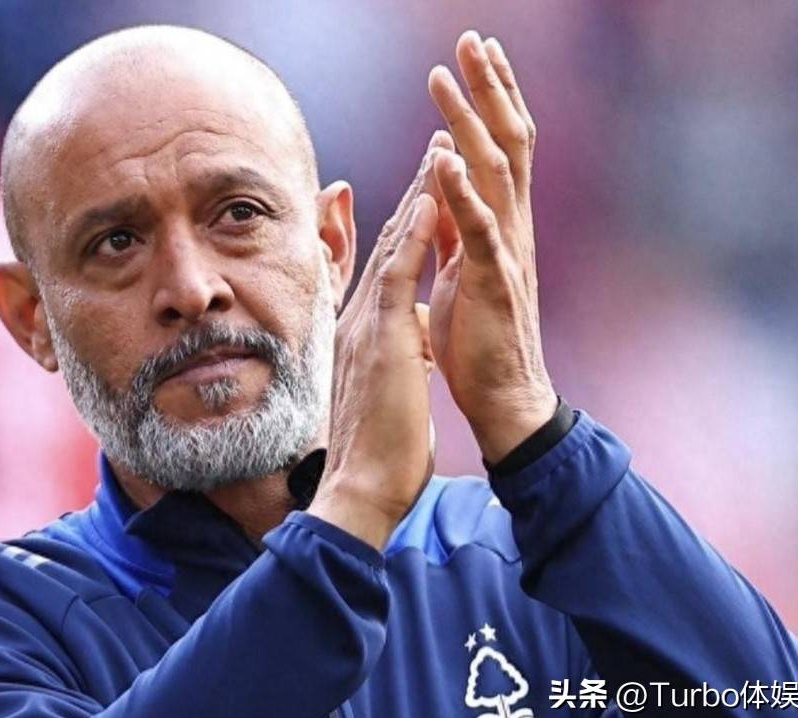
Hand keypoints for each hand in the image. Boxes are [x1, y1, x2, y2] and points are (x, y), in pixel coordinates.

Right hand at [308, 133, 451, 549]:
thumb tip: (412, 345)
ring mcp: (367, 327)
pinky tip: (430, 200)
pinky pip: (399, 275)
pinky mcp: (382, 339)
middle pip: (389, 245)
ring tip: (438, 151)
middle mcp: (359, 321)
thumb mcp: (389, 392)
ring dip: (418, 196)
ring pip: (393, 247)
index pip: (388, 268)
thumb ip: (396, 359)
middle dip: (415, 194)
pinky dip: (414, 235)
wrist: (360, 490)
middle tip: (435, 147)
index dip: (407, 225)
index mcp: (363, 335)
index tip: (428, 189)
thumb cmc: (377, 454)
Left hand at [426, 32, 556, 463]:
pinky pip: (478, 228)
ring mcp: (507, 252)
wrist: (502, 399)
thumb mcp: (463, 270)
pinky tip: (443, 156)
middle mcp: (512, 227)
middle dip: (489, 88)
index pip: (499, 146)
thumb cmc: (479, 339)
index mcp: (500, 223)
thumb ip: (457, 226)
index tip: (474, 54)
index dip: (488, 99)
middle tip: (471, 38)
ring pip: (494, 172)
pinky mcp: (494, 282)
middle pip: (507, 140)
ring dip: (468, 121)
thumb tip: (441, 183)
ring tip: (446, 78)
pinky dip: (461, 189)